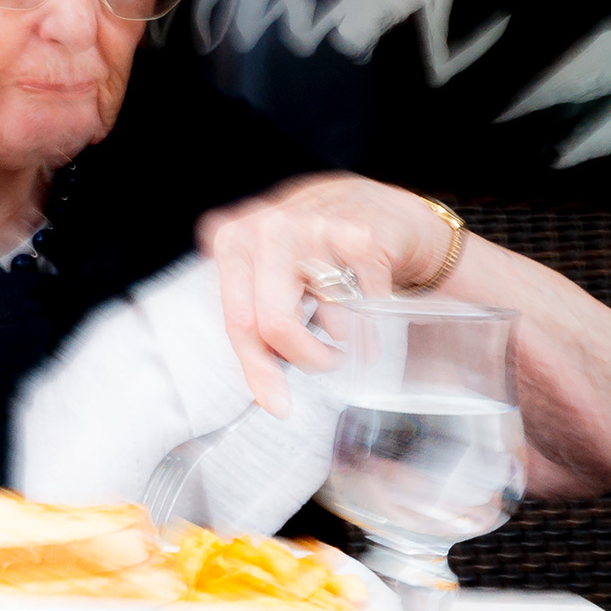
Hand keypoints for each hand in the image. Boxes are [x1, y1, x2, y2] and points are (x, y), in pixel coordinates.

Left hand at [199, 174, 453, 414]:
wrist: (376, 206)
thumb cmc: (316, 248)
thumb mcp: (269, 269)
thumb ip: (252, 311)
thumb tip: (261, 388)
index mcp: (233, 241)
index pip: (239, 320)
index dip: (258, 369)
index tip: (276, 403)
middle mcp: (267, 229)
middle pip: (274, 325)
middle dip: (306, 359)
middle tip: (324, 363)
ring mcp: (314, 228)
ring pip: (325, 318)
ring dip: (340, 340)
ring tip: (342, 332)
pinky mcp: (362, 235)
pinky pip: (365, 305)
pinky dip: (372, 326)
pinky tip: (370, 317)